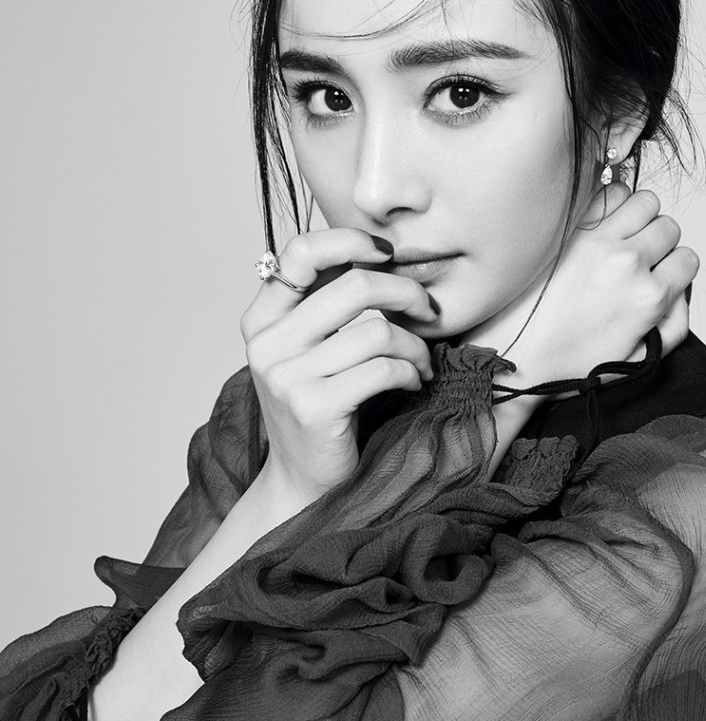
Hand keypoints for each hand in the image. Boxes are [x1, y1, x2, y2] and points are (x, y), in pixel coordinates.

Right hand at [240, 229, 438, 497]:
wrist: (304, 478)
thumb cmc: (322, 403)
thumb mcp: (312, 347)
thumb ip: (329, 303)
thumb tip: (383, 252)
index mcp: (262, 319)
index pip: (299, 253)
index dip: (350, 241)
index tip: (388, 253)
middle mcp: (267, 344)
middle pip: (356, 286)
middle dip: (408, 294)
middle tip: (428, 312)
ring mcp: (287, 376)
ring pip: (379, 330)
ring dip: (416, 345)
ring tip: (420, 361)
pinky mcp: (314, 407)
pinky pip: (384, 369)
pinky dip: (412, 372)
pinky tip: (412, 382)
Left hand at [458, 182, 697, 398]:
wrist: (512, 357)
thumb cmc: (567, 363)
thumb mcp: (637, 359)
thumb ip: (674, 326)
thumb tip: (681, 292)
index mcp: (648, 297)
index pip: (688, 260)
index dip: (676, 270)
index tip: (660, 277)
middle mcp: (627, 263)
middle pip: (669, 227)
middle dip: (660, 243)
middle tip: (640, 259)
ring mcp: (596, 240)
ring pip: (645, 202)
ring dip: (639, 217)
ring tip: (622, 236)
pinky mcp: (568, 227)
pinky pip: (608, 192)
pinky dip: (610, 202)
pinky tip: (600, 224)